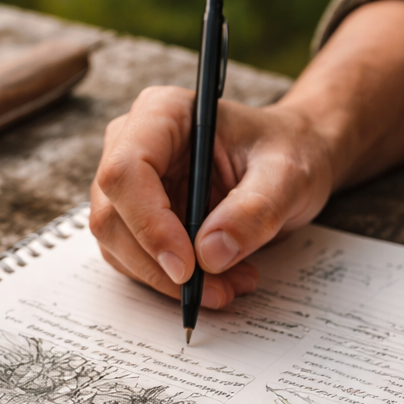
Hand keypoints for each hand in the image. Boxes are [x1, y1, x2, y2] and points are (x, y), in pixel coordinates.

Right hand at [89, 88, 334, 307]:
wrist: (290, 160)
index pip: (126, 171)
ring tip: (230, 283)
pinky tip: (217, 278)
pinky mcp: (134, 218)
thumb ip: (255, 209)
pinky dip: (170, 282)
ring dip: (167, 279)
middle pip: (113, 216)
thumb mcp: (288, 174)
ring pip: (117, 246)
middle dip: (160, 265)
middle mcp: (132, 144)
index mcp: (162, 114)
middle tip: (217, 289)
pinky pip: (133, 260)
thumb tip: (210, 254)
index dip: (149, 224)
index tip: (188, 267)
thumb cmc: (287, 151)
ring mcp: (128, 185)